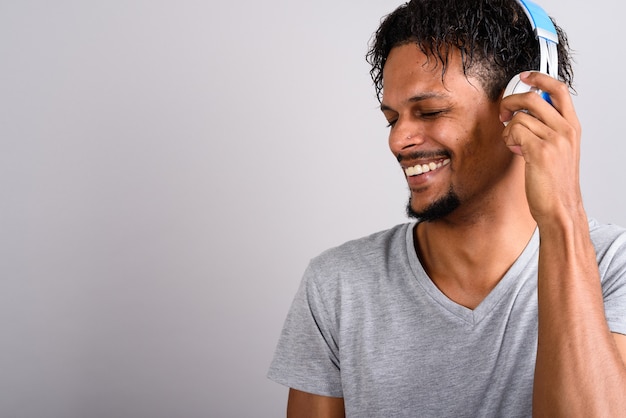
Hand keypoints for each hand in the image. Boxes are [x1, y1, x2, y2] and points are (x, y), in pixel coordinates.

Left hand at [500, 71, 582, 225]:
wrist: (559, 207)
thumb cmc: (555, 181)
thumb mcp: (558, 150)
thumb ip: (546, 129)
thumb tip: (523, 113)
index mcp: (572, 127)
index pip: (559, 89)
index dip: (539, 78)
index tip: (524, 76)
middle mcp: (566, 130)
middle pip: (533, 97)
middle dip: (510, 101)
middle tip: (503, 112)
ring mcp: (554, 140)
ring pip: (519, 117)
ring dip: (508, 128)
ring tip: (512, 142)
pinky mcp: (540, 151)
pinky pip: (514, 131)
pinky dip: (508, 139)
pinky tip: (515, 150)